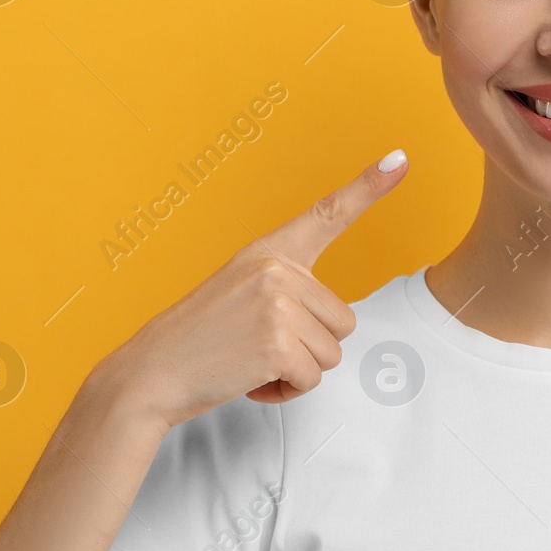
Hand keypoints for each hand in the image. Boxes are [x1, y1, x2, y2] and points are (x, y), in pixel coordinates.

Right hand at [96, 150, 409, 431]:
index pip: (327, 213)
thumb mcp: (240, 292)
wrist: (150, 374)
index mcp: (269, 252)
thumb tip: (328, 317)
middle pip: (343, 321)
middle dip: (309, 345)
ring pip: (331, 353)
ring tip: (250, 360)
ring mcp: (279, 304)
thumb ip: (285, 289)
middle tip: (258, 346)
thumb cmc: (198, 340)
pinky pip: (313, 378)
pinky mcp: (278, 343)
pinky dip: (286, 390)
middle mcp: (277, 270)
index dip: (368, 187)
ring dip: (297, 370)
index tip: (400, 159)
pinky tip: (250, 379)